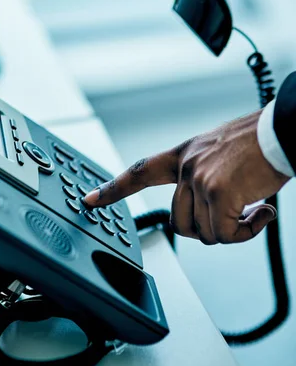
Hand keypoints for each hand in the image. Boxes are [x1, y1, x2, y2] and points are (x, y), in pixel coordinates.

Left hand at [84, 111, 289, 244]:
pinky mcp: (218, 193)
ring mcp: (199, 179)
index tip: (90, 200)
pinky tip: (263, 211)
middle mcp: (186, 166)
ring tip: (252, 208)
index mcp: (183, 155)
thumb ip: (202, 180)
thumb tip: (208, 217)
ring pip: (204, 232)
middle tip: (233, 217)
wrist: (281, 131)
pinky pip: (225, 234)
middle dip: (206, 229)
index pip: (139, 172)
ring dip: (231, 229)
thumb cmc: (256, 143)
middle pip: (178, 222)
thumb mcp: (217, 154)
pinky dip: (246, 232)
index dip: (113, 189)